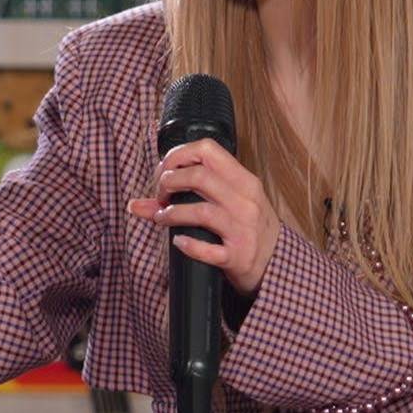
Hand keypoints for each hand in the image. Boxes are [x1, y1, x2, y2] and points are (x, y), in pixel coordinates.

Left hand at [126, 138, 281, 294]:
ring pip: (200, 211)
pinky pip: (207, 249)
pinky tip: (179, 242)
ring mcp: (243, 229)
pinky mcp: (238, 256)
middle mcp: (245, 201)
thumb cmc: (247, 226)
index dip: (178, 155)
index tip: (164, 170)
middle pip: (199, 176)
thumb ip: (188, 195)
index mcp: (244, 180)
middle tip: (161, 196)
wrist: (277, 263)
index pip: (208, 149)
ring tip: (162, 218)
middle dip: (169, 183)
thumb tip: (134, 204)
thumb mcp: (229, 203)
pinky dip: (187, 245)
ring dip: (171, 214)